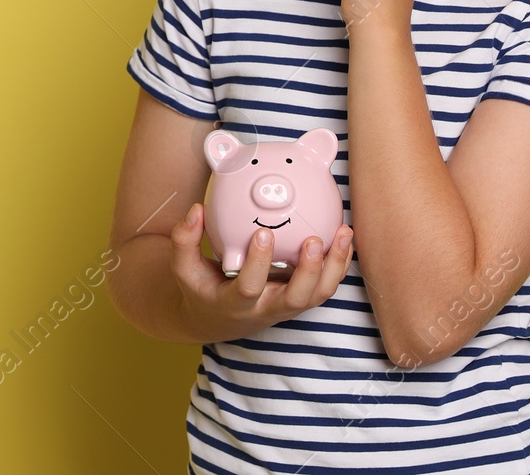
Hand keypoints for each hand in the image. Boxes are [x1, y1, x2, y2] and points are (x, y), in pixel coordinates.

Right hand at [169, 202, 354, 341]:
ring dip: (334, 266)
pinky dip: (339, 264)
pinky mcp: (300, 299)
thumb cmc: (201, 289)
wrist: (217, 318)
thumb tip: (196, 210)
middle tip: (313, 240)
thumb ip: (184, 241)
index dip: (258, 264)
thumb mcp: (184, 270)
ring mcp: (286, 306)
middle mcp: (265, 309)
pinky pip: (325, 286)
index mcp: (235, 304)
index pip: (248, 288)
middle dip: (308, 271)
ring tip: (344, 233)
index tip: (262, 233)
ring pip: (318, 295)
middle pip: (295, 299)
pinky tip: (346, 237)